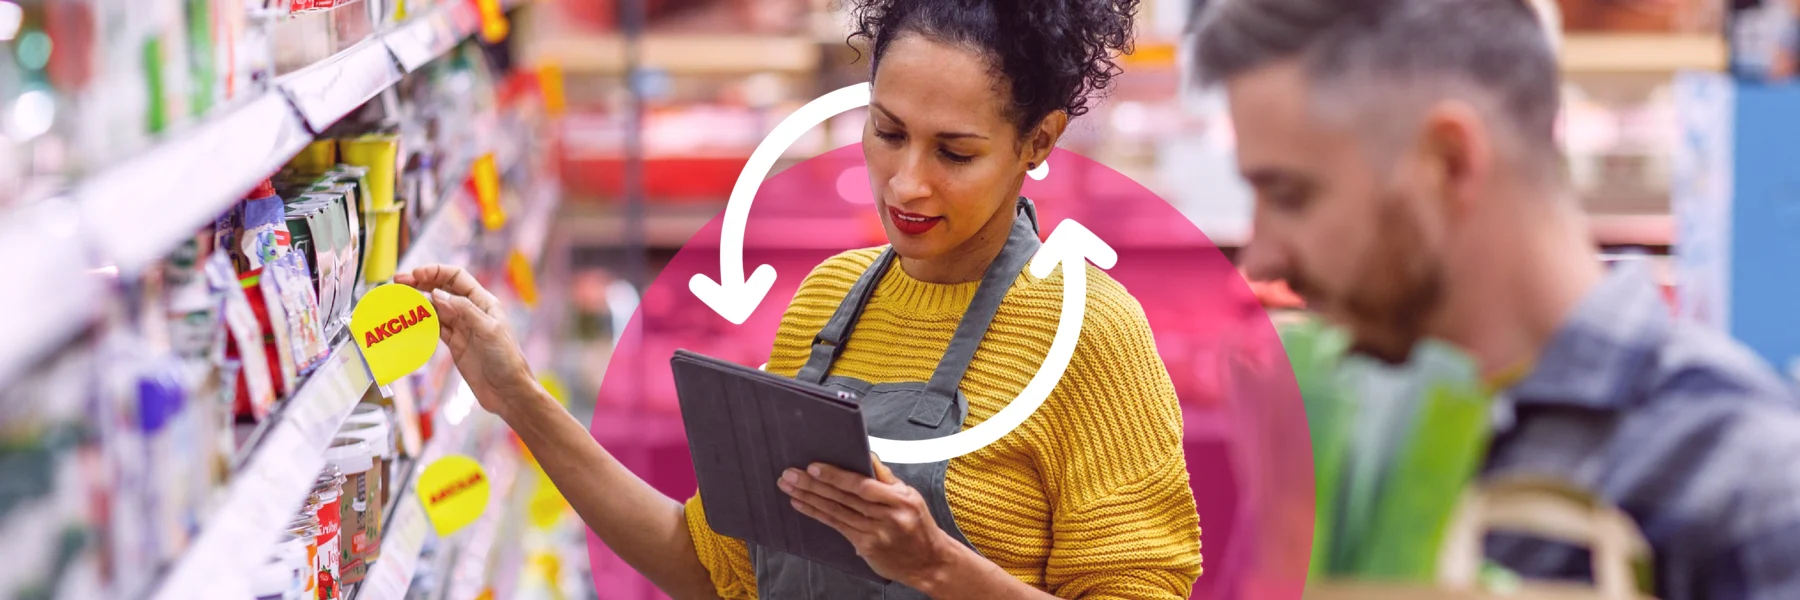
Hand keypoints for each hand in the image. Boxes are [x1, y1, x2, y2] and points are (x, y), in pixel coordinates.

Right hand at [397, 265, 536, 416]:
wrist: (507, 391)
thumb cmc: (506, 359)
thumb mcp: (488, 330)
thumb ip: (464, 310)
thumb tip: (438, 293)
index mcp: (484, 302)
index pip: (457, 277)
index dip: (436, 272)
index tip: (416, 274)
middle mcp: (472, 311)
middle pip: (442, 289)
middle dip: (421, 283)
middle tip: (399, 281)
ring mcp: (462, 327)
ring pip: (435, 308)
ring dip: (417, 301)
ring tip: (399, 298)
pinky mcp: (454, 343)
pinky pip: (434, 327)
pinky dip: (421, 321)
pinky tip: (409, 318)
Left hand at [778, 455, 962, 588]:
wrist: (930, 562)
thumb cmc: (919, 526)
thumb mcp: (910, 496)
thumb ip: (885, 478)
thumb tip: (867, 455)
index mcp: (900, 500)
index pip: (862, 485)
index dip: (836, 476)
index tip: (815, 467)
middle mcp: (887, 517)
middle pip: (844, 498)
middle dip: (813, 484)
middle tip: (791, 474)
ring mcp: (875, 534)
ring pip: (836, 512)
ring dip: (809, 498)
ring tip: (790, 487)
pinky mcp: (866, 546)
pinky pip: (837, 526)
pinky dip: (817, 514)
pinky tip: (802, 505)